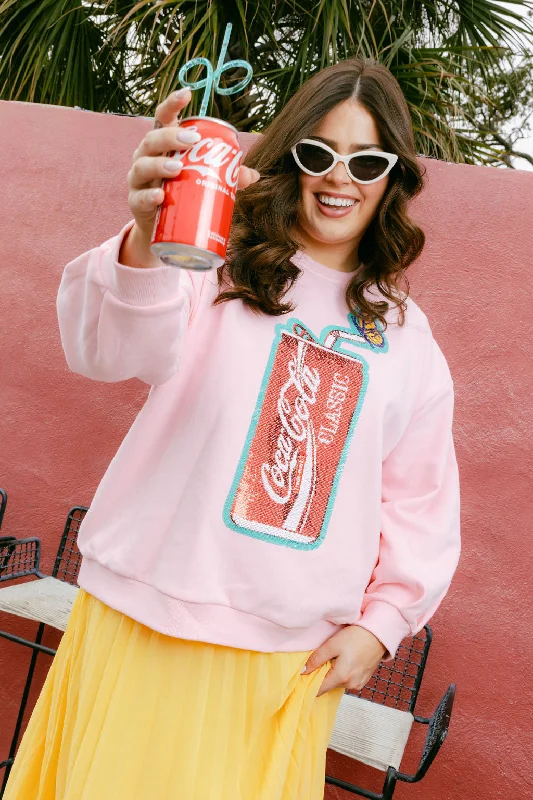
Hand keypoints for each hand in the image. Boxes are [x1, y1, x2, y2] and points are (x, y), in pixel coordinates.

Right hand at [127, 88, 260, 240]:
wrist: (162, 228)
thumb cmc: (181, 194)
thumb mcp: (202, 181)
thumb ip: (226, 176)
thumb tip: (254, 175)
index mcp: (162, 145)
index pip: (163, 118)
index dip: (172, 104)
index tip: (187, 94)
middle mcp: (146, 157)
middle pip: (152, 139)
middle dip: (170, 137)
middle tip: (192, 141)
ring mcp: (138, 179)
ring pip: (143, 165)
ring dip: (159, 165)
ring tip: (177, 168)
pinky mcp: (136, 202)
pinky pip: (140, 197)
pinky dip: (149, 196)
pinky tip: (160, 196)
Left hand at [304, 626, 386, 697]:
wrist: (378, 634)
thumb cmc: (357, 637)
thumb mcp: (332, 645)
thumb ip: (317, 659)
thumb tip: (303, 671)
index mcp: (342, 677)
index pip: (319, 690)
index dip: (309, 683)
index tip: (302, 675)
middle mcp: (351, 684)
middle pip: (328, 686)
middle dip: (321, 675)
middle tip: (320, 659)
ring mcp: (359, 683)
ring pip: (338, 683)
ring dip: (332, 673)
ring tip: (334, 657)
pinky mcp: (363, 680)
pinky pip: (347, 680)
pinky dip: (342, 673)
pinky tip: (344, 659)